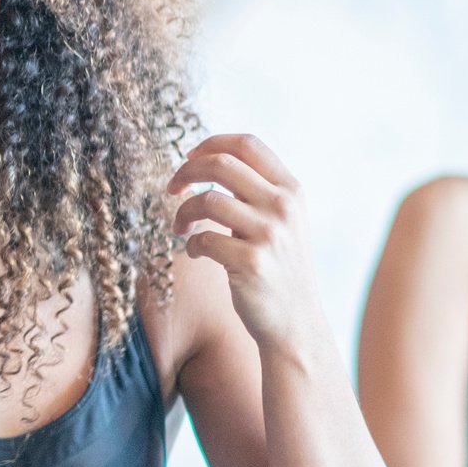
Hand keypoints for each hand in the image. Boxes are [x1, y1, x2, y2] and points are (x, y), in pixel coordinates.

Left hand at [168, 133, 325, 351]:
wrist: (296, 322)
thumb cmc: (279, 269)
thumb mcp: (282, 221)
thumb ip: (257, 192)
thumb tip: (210, 161)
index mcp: (291, 190)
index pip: (247, 144)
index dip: (211, 144)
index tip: (189, 157)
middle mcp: (283, 206)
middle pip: (221, 164)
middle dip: (186, 171)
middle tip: (172, 188)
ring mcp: (269, 234)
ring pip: (206, 201)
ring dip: (183, 213)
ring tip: (181, 228)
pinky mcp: (250, 263)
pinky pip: (202, 240)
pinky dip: (191, 245)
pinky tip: (196, 253)